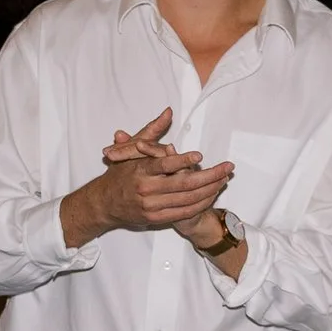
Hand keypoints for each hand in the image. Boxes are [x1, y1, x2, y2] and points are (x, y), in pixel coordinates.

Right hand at [65, 107, 231, 239]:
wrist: (103, 203)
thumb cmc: (121, 173)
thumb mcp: (132, 150)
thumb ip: (152, 131)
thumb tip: (168, 112)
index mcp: (140, 170)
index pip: (164, 165)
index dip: (183, 161)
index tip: (200, 156)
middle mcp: (145, 189)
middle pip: (184, 184)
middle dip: (210, 176)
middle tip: (228, 168)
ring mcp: (150, 206)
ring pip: (188, 199)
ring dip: (210, 190)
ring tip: (224, 179)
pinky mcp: (154, 218)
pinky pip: (184, 212)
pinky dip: (200, 204)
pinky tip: (212, 195)